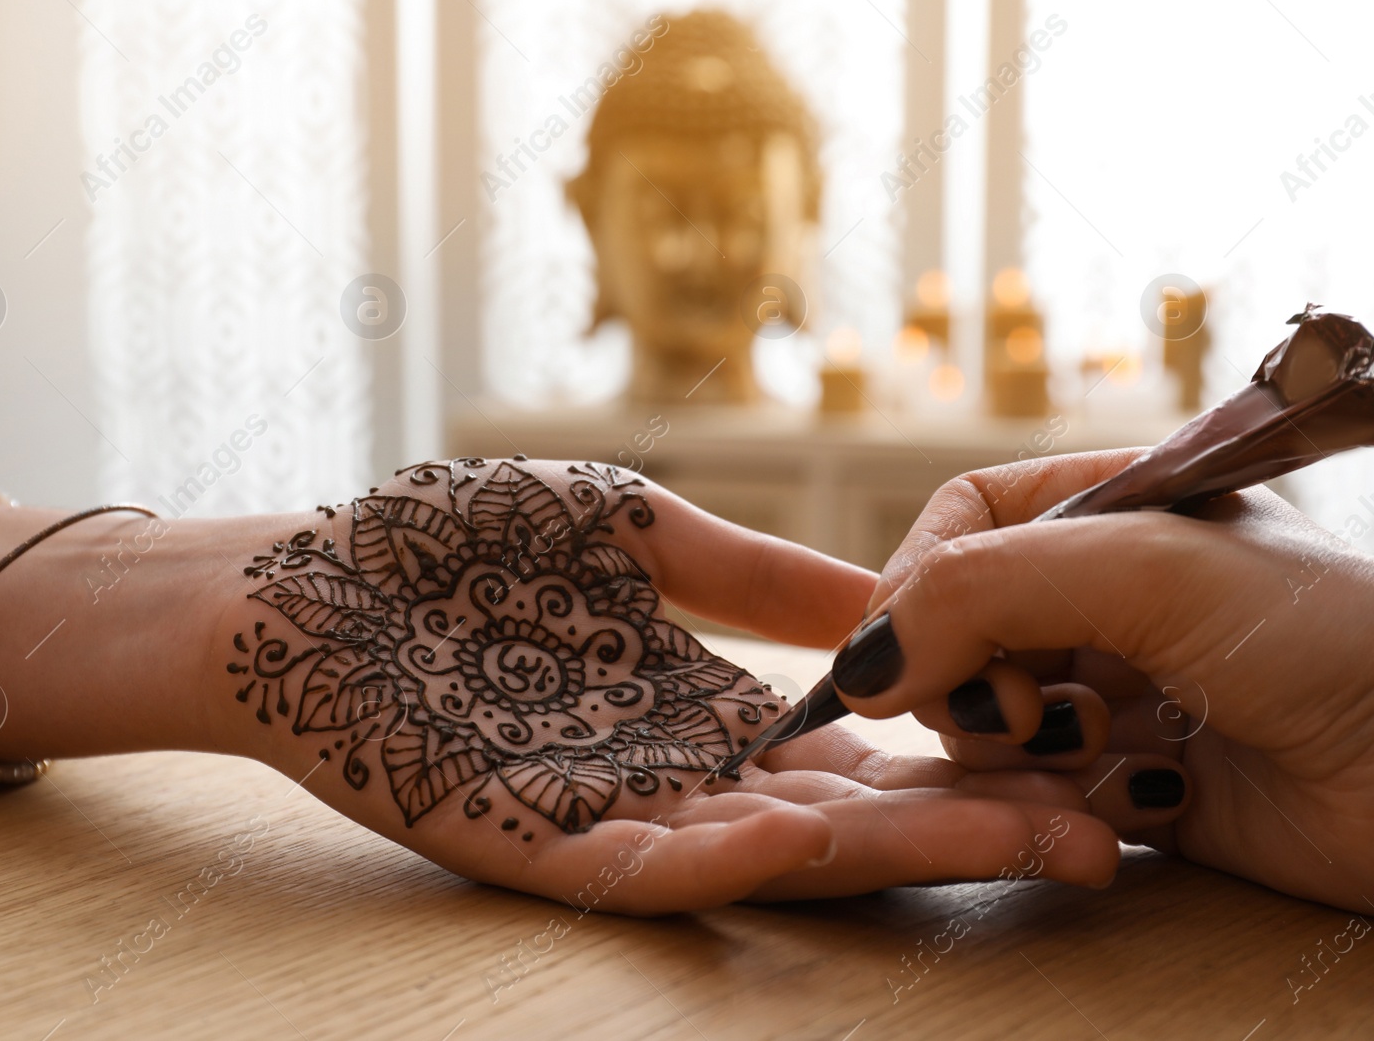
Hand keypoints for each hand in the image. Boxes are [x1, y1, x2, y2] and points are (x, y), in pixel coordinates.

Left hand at [223, 458, 1121, 913]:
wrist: (301, 583)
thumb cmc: (451, 543)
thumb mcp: (635, 531)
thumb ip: (755, 574)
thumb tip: (887, 596)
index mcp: (703, 707)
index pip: (855, 752)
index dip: (961, 761)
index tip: (1073, 757)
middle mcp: (676, 776)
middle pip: (843, 819)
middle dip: (965, 829)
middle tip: (1100, 837)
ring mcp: (610, 819)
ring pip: (772, 857)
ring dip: (891, 856)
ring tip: (1021, 845)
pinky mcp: (534, 848)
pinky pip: (651, 870)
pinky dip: (738, 862)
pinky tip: (823, 836)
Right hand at [843, 447, 1373, 910]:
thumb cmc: (1334, 637)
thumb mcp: (1145, 568)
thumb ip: (982, 590)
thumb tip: (860, 665)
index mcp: (1114, 510)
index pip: (962, 524)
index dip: (916, 583)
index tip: (903, 653)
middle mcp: (1109, 595)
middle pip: (959, 629)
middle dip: (968, 677)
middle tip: (1021, 711)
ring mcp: (1121, 688)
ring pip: (986, 719)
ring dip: (1011, 749)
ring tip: (1084, 756)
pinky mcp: (1137, 782)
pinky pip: (1038, 793)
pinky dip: (1052, 805)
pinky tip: (1129, 802)